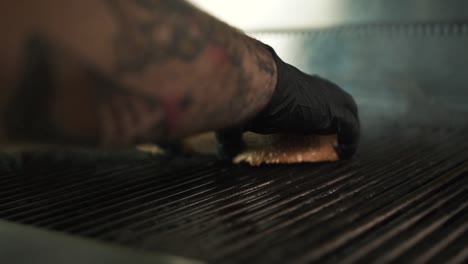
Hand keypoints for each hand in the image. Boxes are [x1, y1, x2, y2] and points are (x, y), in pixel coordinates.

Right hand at [216, 45, 359, 159]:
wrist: (257, 86)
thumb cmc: (247, 99)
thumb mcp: (242, 115)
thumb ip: (236, 134)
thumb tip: (223, 155)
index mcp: (297, 85)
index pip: (314, 98)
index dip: (315, 115)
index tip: (310, 132)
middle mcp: (316, 87)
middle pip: (336, 105)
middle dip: (335, 123)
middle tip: (328, 143)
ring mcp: (330, 98)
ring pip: (347, 116)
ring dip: (344, 132)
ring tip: (336, 151)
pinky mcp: (337, 112)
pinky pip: (351, 131)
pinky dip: (349, 143)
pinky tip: (341, 156)